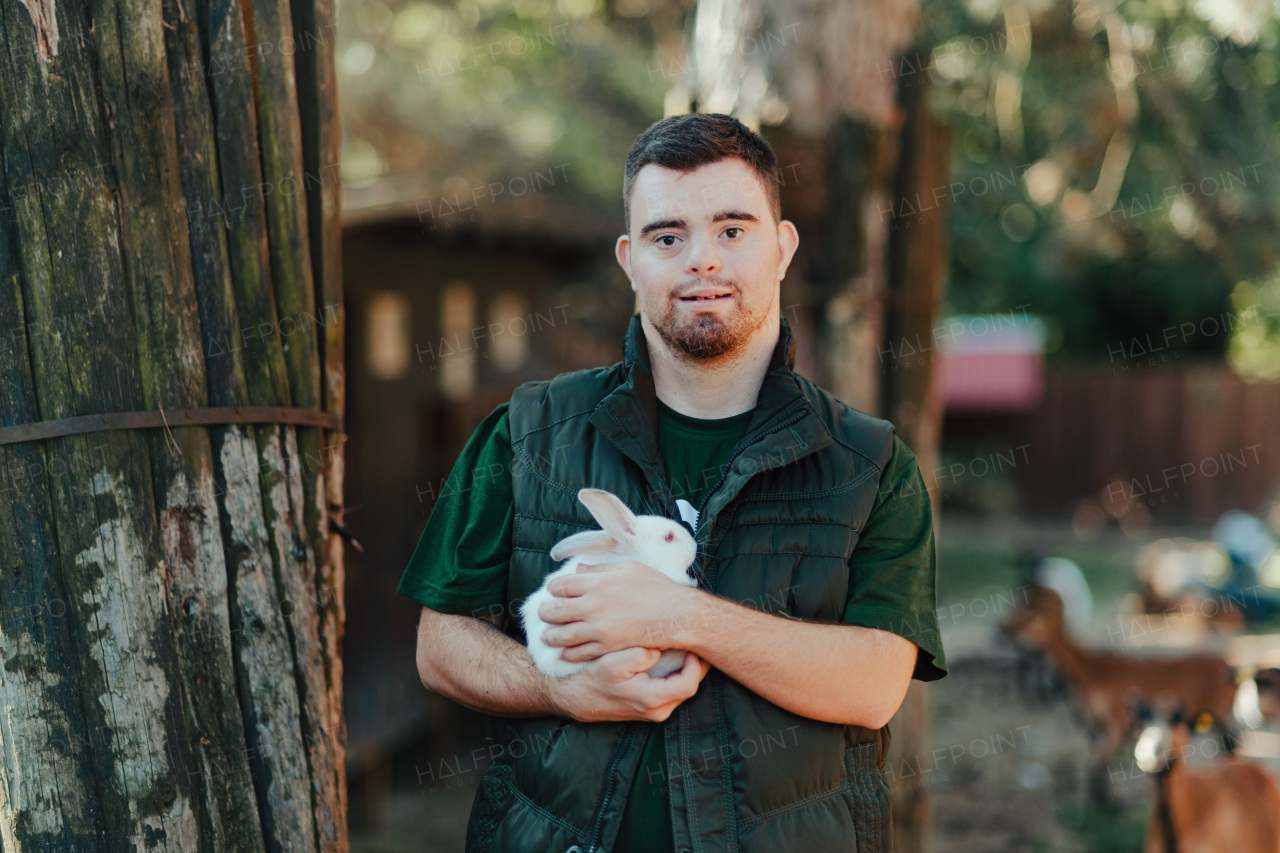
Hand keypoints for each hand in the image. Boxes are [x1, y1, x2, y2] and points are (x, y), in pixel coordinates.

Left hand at [538, 559, 696, 661]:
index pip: (559, 586)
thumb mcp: (628, 568)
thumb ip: (600, 569)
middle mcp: (593, 605)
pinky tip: (566, 652)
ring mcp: (598, 628)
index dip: (554, 589)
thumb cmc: (655, 587)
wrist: (675, 615)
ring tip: (549, 635)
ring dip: (551, 635)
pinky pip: (577, 653)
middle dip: (546, 612)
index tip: (557, 592)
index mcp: (597, 582)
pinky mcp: (606, 646)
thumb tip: (578, 569)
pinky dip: (568, 653)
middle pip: (553, 610)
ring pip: (560, 635)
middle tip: (546, 613)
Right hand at [545, 647, 710, 721]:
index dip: (696, 664)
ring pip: (683, 689)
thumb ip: (639, 656)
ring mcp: (655, 711)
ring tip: (687, 647)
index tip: (691, 646)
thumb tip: (660, 649)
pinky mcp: (650, 707)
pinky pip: (673, 690)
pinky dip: (677, 674)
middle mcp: (657, 710)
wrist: (576, 698)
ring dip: (687, 669)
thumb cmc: (593, 680)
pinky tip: (674, 657)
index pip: (689, 684)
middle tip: (696, 642)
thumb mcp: (613, 664)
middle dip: (696, 665)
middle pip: (690, 687)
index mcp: (652, 700)